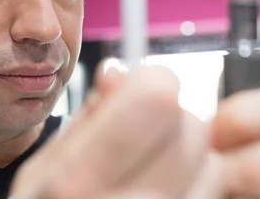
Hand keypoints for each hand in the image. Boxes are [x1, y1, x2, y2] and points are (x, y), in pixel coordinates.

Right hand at [9, 66, 212, 198]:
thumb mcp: (45, 170)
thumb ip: (84, 121)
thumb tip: (117, 73)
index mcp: (68, 180)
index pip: (155, 98)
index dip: (157, 83)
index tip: (150, 89)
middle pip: (191, 129)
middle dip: (177, 123)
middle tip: (153, 136)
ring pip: (214, 166)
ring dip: (194, 161)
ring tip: (160, 170)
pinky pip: (212, 196)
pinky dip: (199, 187)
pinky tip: (169, 190)